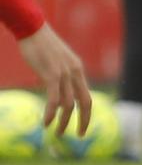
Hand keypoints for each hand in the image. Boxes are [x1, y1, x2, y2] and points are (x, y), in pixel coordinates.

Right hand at [17, 21, 91, 135]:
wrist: (32, 28)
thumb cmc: (41, 44)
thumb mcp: (57, 60)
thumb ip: (61, 74)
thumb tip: (58, 88)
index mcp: (78, 70)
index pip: (87, 96)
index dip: (87, 114)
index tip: (83, 127)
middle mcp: (75, 72)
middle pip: (84, 103)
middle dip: (83, 122)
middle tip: (77, 136)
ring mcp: (64, 73)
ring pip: (69, 104)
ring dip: (64, 122)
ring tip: (57, 133)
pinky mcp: (51, 74)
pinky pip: (54, 99)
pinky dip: (51, 113)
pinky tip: (46, 123)